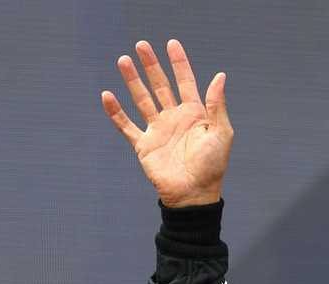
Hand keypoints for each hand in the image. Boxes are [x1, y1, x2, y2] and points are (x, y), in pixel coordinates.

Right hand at [101, 39, 231, 206]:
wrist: (193, 194)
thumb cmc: (212, 167)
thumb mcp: (221, 133)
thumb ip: (216, 104)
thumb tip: (220, 75)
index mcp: (194, 114)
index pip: (185, 81)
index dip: (179, 63)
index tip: (171, 43)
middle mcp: (174, 118)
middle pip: (160, 85)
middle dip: (151, 65)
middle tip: (141, 45)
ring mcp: (157, 130)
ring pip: (142, 99)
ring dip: (132, 80)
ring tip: (123, 60)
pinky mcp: (143, 145)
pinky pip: (126, 126)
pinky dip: (116, 112)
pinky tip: (107, 96)